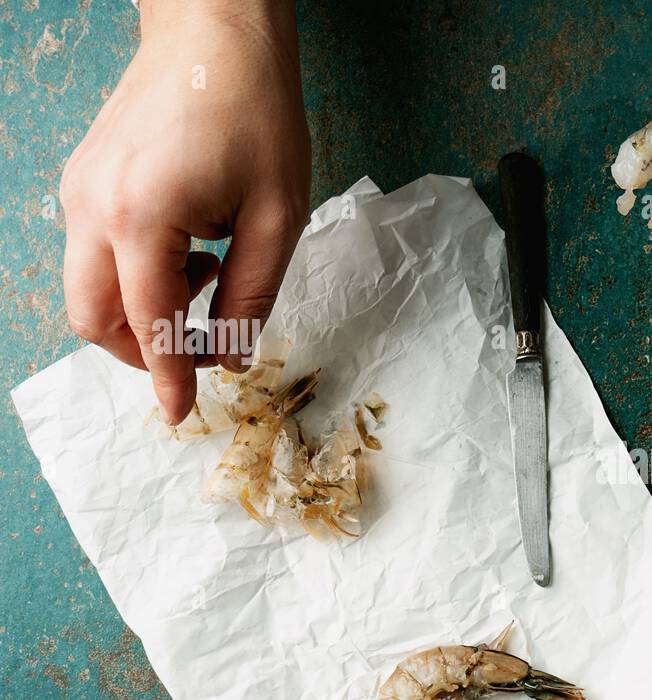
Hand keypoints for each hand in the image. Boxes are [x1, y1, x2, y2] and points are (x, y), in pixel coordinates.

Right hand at [59, 0, 309, 423]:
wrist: (214, 32)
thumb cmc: (255, 114)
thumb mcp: (279, 216)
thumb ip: (254, 293)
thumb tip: (234, 352)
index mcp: (142, 218)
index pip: (148, 325)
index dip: (168, 377)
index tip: (181, 414)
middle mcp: (93, 208)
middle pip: (93, 318)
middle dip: (143, 353)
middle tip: (204, 348)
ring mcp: (78, 192)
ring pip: (87, 290)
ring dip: (142, 312)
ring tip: (210, 277)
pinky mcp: (83, 181)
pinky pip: (94, 256)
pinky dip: (134, 278)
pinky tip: (190, 251)